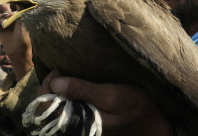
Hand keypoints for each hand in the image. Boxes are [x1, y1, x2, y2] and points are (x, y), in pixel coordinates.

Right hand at [0, 5, 32, 80]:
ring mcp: (6, 19)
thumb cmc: (25, 37)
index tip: (11, 8)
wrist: (18, 51)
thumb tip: (7, 6)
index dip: (11, 2)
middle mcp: (15, 13)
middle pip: (5, 4)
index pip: (15, 0)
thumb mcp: (23, 23)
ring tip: (1, 25)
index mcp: (23, 11)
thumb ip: (15, 13)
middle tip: (6, 20)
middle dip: (4, 10)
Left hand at [38, 70, 173, 135]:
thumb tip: (55, 84)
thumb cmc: (135, 107)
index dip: (46, 87)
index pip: (45, 110)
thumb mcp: (111, 95)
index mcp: (78, 124)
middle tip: (59, 70)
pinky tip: (73, 85)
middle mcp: (76, 128)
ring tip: (64, 75)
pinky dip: (65, 95)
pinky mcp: (87, 121)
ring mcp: (81, 125)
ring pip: (56, 110)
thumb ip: (83, 91)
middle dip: (48, 88)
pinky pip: (67, 109)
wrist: (153, 122)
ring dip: (56, 91)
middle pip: (47, 111)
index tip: (58, 70)